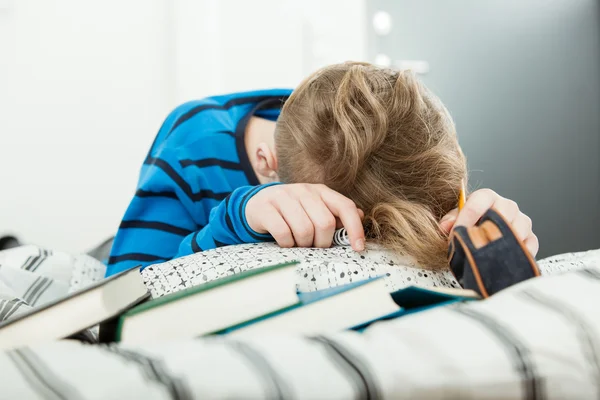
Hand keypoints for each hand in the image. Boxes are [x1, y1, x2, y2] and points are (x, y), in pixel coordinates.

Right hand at [245, 184, 364, 250]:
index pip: (345, 206)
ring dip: (303, 245)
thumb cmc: (291, 212)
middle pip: (325, 223)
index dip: (355, 228)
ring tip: (298, 244)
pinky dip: (287, 244)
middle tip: (314, 247)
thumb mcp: (314, 209)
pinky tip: (285, 243)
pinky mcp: (265, 207)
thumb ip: (336, 213)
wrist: (256, 205)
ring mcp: (283, 197)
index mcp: (320, 191)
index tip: (358, 248)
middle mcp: (304, 190)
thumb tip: (360, 214)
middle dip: (322, 243)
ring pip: (304, 230)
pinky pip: (283, 233)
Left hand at [439, 188, 538, 255]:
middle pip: (504, 210)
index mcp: (487, 197)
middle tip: (474, 243)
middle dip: (487, 227)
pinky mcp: (530, 237)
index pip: (481, 199)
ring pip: (519, 227)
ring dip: (503, 240)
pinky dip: (521, 251)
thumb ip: (450, 220)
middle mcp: (507, 205)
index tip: (458, 231)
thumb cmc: (470, 225)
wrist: (483, 236)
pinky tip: (508, 258)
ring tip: (489, 252)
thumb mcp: (457, 220)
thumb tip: (445, 227)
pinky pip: (530, 243)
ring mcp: (521, 221)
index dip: (468, 216)